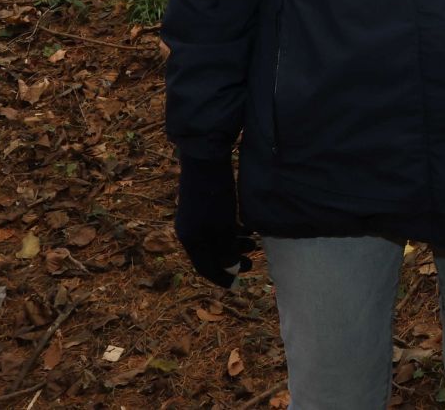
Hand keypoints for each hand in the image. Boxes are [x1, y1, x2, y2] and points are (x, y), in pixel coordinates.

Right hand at [174, 155, 253, 287]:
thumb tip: (231, 270)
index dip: (222, 277)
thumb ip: (226, 250)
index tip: (238, 285)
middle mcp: (190, 230)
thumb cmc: (215, 195)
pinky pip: (218, 226)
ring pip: (217, 238)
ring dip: (235, 244)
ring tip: (254, 243)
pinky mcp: (204, 205)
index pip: (205, 267)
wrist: (205, 158)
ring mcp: (196, 217)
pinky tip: (248, 227)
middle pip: (211, 253)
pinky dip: (232, 230)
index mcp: (190, 239)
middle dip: (232, 260)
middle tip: (252, 263)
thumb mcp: (223, 226)